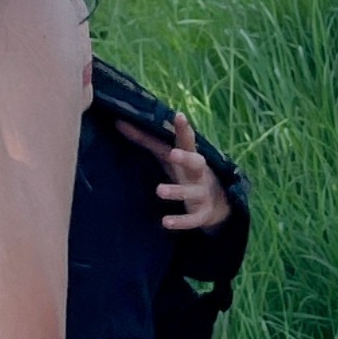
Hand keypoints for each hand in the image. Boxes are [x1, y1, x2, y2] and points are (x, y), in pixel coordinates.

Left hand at [116, 111, 232, 231]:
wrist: (218, 204)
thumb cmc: (186, 173)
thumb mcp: (170, 158)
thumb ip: (148, 142)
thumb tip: (119, 123)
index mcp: (191, 157)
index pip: (187, 141)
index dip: (183, 129)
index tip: (178, 116)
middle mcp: (199, 174)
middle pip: (197, 162)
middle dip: (186, 158)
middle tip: (174, 154)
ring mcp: (202, 194)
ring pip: (191, 192)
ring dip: (176, 191)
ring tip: (159, 190)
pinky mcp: (202, 214)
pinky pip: (192, 219)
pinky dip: (180, 221)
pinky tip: (165, 222)